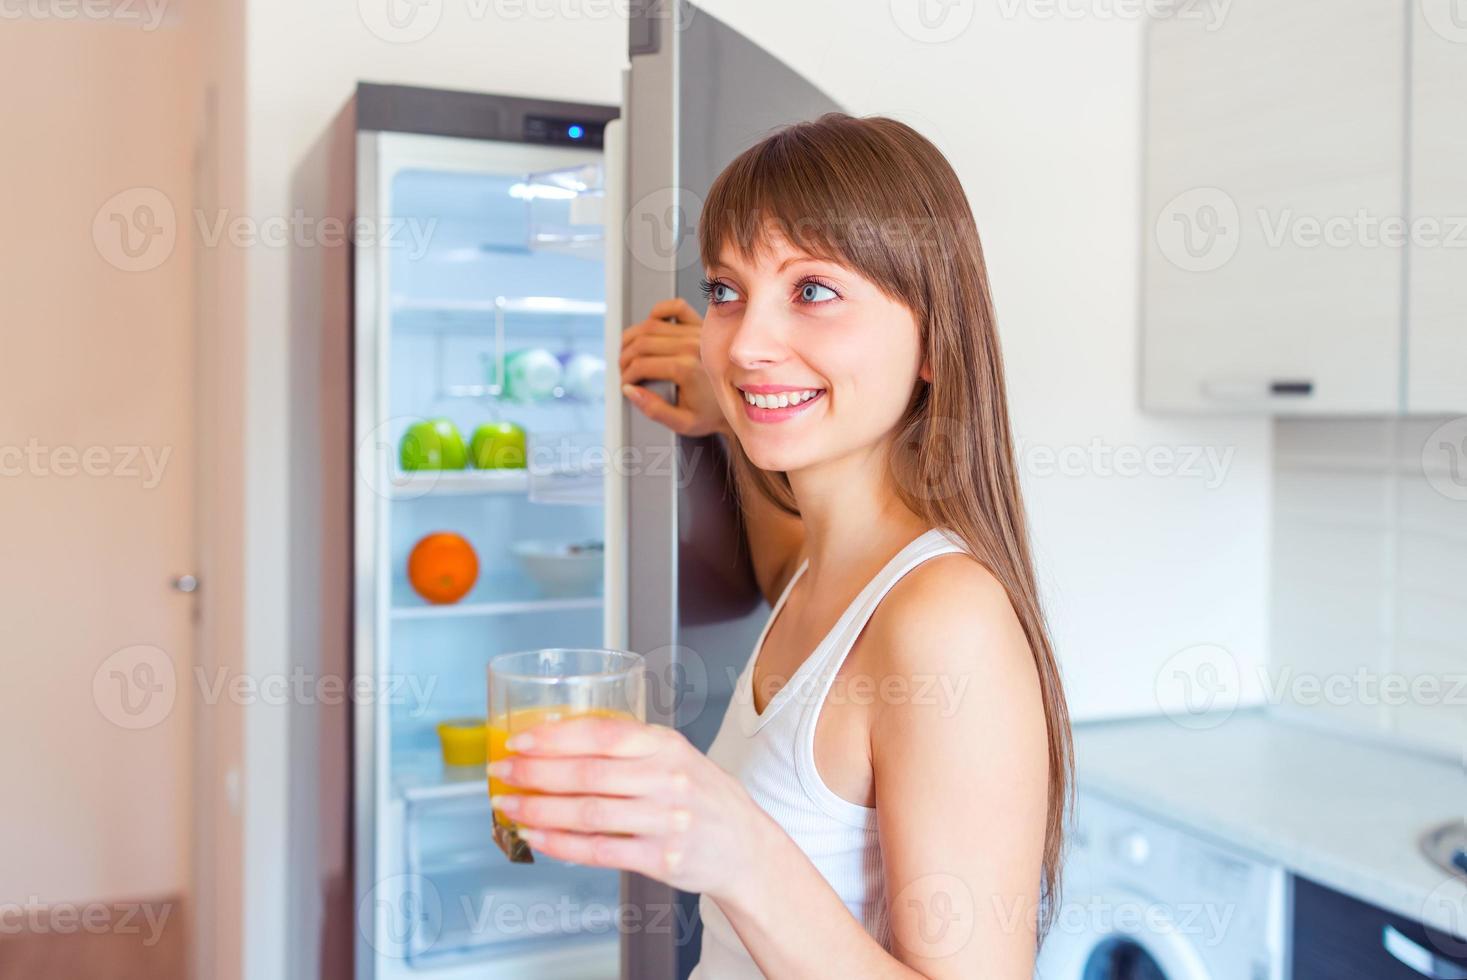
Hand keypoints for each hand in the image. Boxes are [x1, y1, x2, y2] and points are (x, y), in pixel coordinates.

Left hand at [488, 716, 768, 900]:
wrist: (746, 846)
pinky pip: (600, 851)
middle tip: (502, 772)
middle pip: (589, 774)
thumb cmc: (702, 797)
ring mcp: (666, 821)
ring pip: (589, 813)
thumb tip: (557, 744)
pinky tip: (538, 837)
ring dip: (540, 810)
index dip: (556, 737)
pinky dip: (562, 844)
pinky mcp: (662, 859)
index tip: (519, 740)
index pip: (604, 735)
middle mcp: (667, 779)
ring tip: (509, 807)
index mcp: (667, 745)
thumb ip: (629, 749)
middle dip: (536, 773)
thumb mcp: (676, 756)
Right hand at [619, 298, 730, 437]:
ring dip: (632, 338)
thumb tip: (630, 390)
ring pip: (650, 325)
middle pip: (642, 344)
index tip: (625, 384)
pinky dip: (658, 312)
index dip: (626, 375)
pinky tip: (650, 326)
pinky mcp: (701, 324)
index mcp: (687, 369)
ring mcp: (697, 332)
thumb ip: (654, 410)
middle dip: (625, 359)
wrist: (738, 401)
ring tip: (630, 354)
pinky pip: (675, 306)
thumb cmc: (712, 412)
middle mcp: (692, 346)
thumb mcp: (682, 423)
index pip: (641, 365)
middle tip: (624, 371)